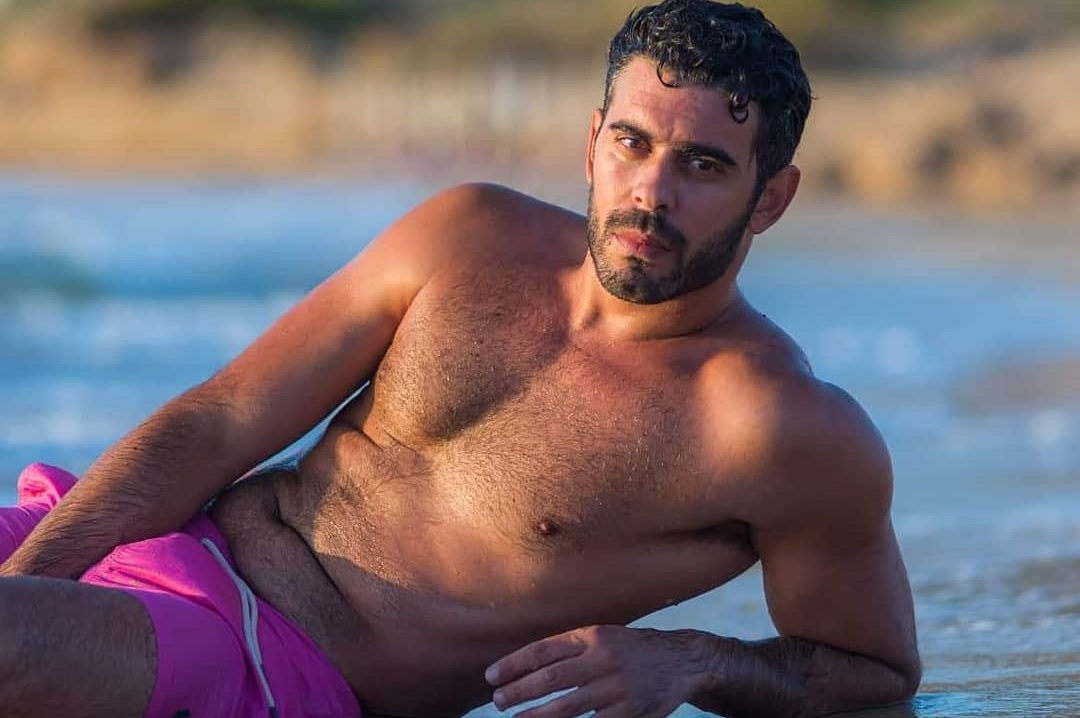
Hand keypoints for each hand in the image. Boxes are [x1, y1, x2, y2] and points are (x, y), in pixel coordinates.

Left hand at [485, 625, 705, 717]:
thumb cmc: (632, 650)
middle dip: (519, 690)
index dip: (514, 664)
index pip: (544, 650)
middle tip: (498, 700)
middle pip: (551, 677)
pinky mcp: (628, 713)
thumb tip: (527, 666)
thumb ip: (571, 648)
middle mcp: (603, 658)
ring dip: (536, 714)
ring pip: (567, 706)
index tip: (491, 676)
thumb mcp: (603, 637)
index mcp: (592, 636)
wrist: (681, 661)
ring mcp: (616, 688)